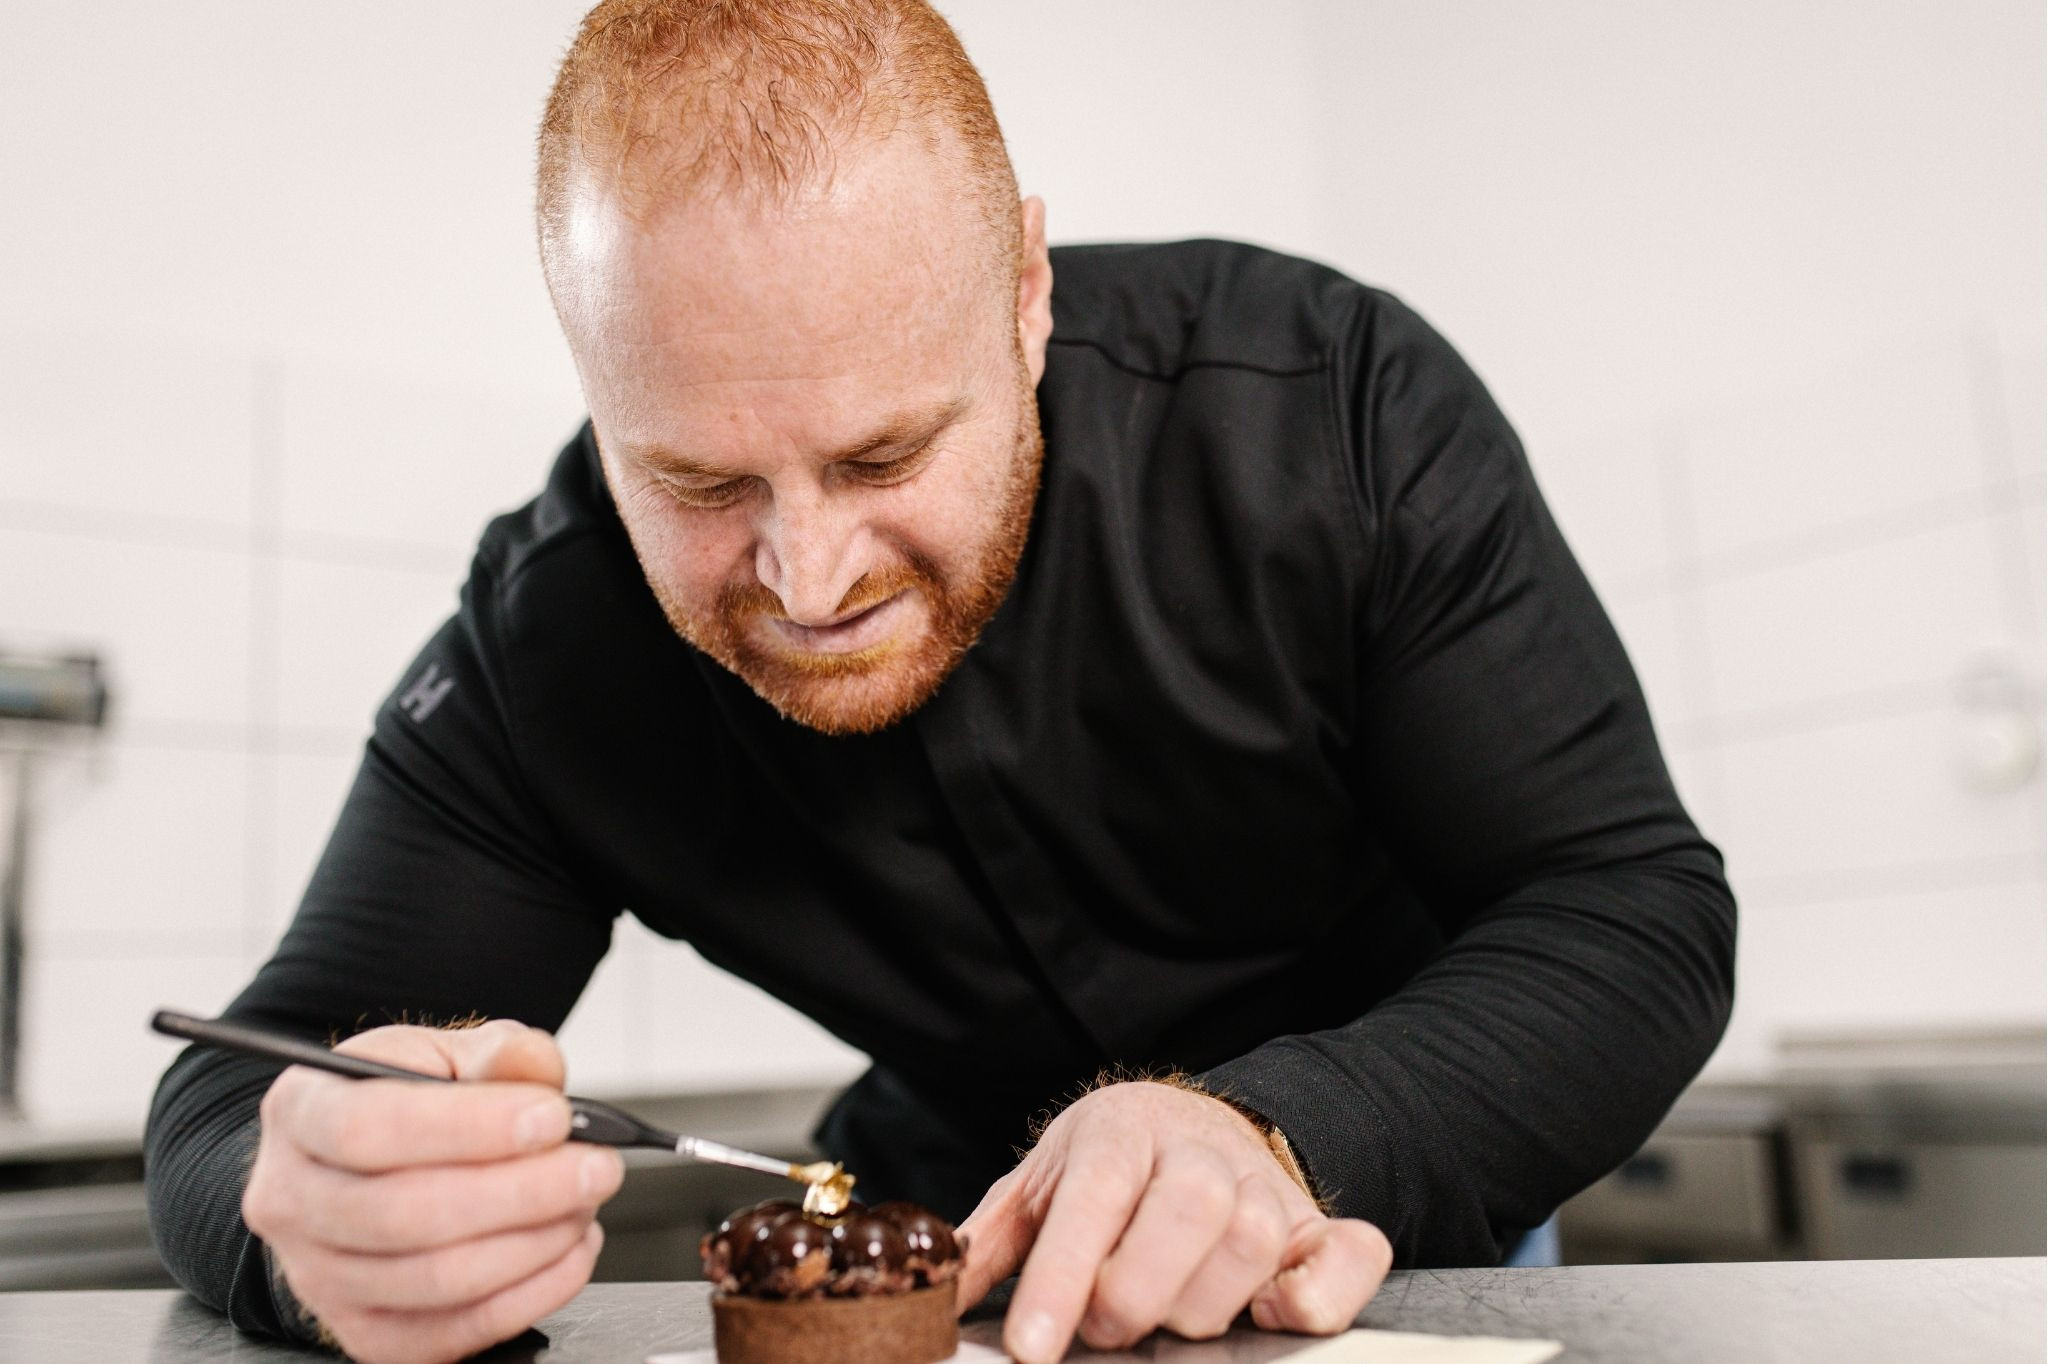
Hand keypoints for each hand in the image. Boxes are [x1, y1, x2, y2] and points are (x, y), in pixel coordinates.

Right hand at [241, 1019, 623, 1363]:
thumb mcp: (447, 1053)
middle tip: (595, 1166)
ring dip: (534, 1243)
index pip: (367, 1127)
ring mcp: (319, 1277)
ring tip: (583, 1203)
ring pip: (434, 1280)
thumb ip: (495, 1054)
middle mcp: (292, 1200)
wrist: (369, 1165)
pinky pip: (454, 1332)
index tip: (552, 1117)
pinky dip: (531, 1294)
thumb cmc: (409, 1103)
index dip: (469, 1126)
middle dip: (523, 1191)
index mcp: (301, 1111)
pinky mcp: (365, 1332)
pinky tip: (569, 1250)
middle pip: (404, 1214)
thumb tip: (532, 1069)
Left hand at [955, 1080, 1391, 1362]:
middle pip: (1188, 1209)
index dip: (1064, 1275)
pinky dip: (1318, 1295)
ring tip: (1168, 1317)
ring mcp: (1266, 1186)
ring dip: (1204, 1301)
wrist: (1191, 1127)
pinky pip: (1350, 1256)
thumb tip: (930, 1298)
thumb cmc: (1107, 1170)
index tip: (1034, 1349)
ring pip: (1256, 1237)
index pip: (1095, 1196)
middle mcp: (1199, 1148)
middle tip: (1107, 1327)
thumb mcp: (1039, 1188)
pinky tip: (1270, 1314)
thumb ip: (991, 1244)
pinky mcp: (1322, 1227)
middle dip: (1136, 1291)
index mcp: (1120, 1131)